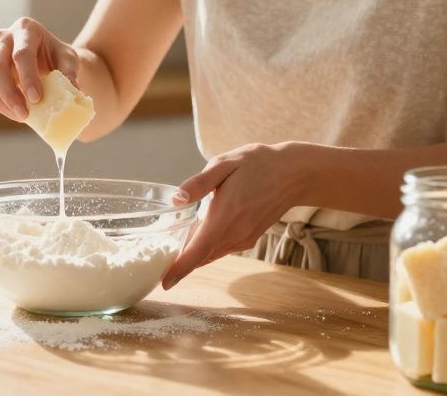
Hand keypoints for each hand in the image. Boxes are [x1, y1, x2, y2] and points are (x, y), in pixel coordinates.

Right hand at [0, 17, 80, 121]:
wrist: (47, 58)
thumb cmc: (57, 56)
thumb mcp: (68, 59)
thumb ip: (69, 72)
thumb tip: (73, 90)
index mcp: (26, 28)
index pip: (22, 54)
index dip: (27, 78)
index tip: (37, 99)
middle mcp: (3, 36)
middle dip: (9, 93)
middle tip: (24, 114)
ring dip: (1, 102)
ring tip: (20, 116)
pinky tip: (14, 113)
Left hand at [161, 142, 314, 289]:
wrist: (293, 174)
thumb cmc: (257, 164)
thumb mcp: (225, 163)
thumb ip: (199, 183)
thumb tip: (176, 200)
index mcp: (225, 213)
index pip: (198, 249)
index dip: (180, 269)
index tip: (163, 283)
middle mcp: (235, 232)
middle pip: (201, 256)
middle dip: (178, 264)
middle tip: (153, 264)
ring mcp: (243, 238)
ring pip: (210, 254)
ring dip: (191, 257)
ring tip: (167, 254)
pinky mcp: (248, 239)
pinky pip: (220, 249)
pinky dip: (205, 249)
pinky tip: (194, 239)